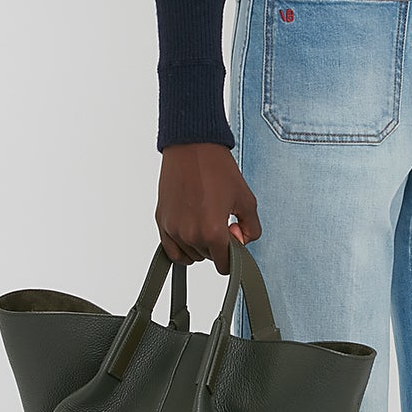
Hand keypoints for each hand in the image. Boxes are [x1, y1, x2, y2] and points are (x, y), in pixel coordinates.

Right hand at [157, 143, 261, 273]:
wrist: (192, 147)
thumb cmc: (218, 169)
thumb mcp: (246, 199)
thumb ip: (250, 229)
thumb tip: (240, 243)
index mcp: (212, 232)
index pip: (224, 265)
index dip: (233, 254)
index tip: (233, 237)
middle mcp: (190, 235)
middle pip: (208, 258)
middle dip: (217, 245)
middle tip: (220, 219)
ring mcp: (172, 229)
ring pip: (190, 255)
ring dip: (199, 244)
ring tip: (204, 217)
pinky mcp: (161, 222)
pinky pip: (172, 250)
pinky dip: (182, 246)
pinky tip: (191, 229)